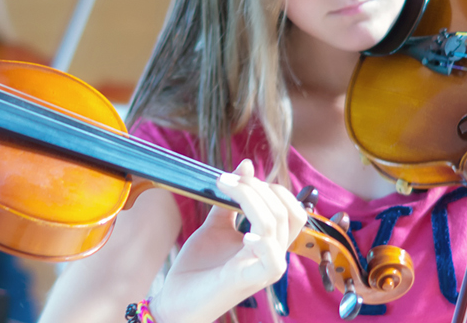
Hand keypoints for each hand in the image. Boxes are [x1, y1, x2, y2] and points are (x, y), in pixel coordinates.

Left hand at [149, 159, 306, 322]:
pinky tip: (244, 234)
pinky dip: (263, 242)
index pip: (290, 208)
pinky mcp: (249, 282)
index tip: (236, 175)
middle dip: (258, 188)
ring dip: (250, 200)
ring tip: (224, 189)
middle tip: (227, 180)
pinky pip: (272, 260)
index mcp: (268, 242)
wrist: (176, 302)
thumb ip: (229, 201)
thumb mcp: (214, 227)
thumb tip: (245, 165)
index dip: (268, 186)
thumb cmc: (198, 268)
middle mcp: (271, 255)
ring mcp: (263, 269)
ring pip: (277, 225)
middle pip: (288, 212)